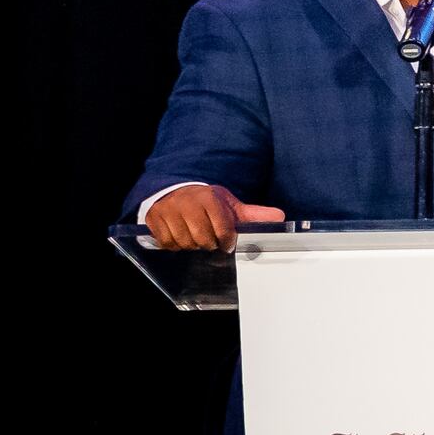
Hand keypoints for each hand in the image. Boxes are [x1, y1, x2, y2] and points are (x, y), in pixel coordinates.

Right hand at [144, 183, 283, 251]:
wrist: (175, 189)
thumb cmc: (206, 201)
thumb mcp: (230, 205)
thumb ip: (254, 214)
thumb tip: (280, 217)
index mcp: (209, 198)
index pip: (222, 229)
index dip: (226, 240)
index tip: (226, 242)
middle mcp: (187, 203)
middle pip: (202, 239)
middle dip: (209, 244)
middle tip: (210, 240)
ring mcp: (168, 210)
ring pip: (184, 243)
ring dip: (192, 245)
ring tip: (195, 236)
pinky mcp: (153, 218)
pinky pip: (166, 242)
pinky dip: (174, 244)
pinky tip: (181, 237)